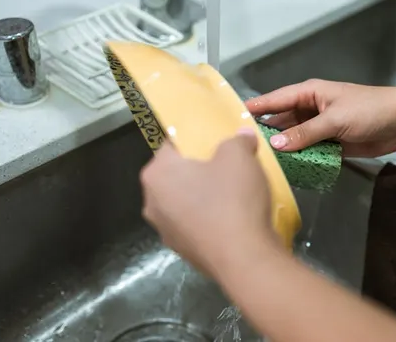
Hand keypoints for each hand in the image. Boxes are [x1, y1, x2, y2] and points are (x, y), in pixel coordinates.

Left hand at [140, 129, 281, 277]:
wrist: (243, 258)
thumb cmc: (233, 199)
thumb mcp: (239, 157)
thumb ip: (237, 140)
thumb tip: (241, 136)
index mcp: (156, 174)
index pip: (172, 145)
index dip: (196, 140)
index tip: (217, 142)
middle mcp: (152, 202)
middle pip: (177, 175)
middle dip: (200, 169)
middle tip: (228, 166)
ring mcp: (165, 231)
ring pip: (185, 202)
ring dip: (204, 196)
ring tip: (234, 194)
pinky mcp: (183, 252)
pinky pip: (196, 225)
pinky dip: (210, 219)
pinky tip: (233, 219)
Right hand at [245, 79, 395, 157]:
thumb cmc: (369, 110)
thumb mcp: (335, 120)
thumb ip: (306, 133)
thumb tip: (276, 144)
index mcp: (310, 93)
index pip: (275, 100)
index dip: (255, 108)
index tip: (231, 117)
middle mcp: (311, 108)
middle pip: (282, 122)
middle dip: (266, 134)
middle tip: (242, 149)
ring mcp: (320, 127)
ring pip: (294, 139)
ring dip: (283, 150)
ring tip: (259, 164)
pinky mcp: (331, 144)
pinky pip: (309, 151)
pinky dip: (300, 160)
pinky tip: (286, 171)